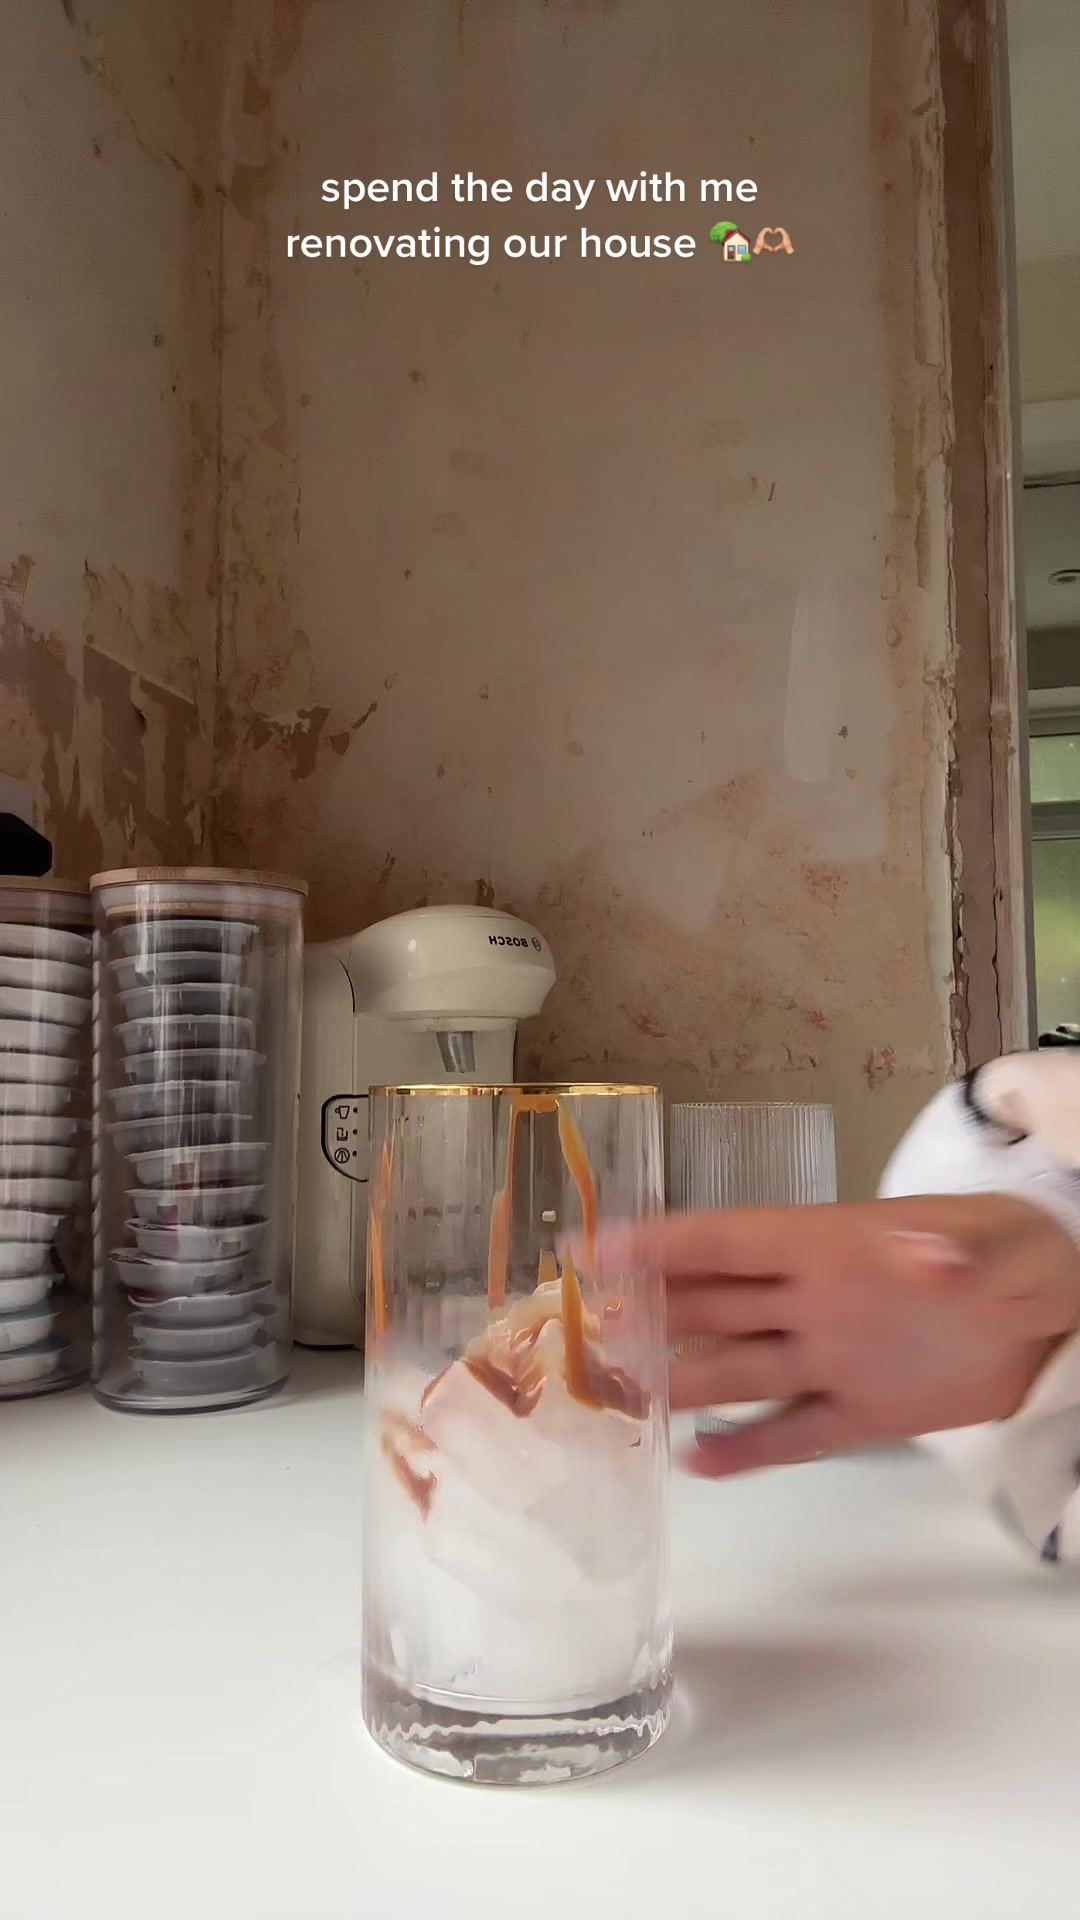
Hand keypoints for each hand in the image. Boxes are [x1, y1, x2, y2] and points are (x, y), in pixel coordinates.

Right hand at [595, 1194, 1079, 1475]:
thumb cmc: (1021, 1251)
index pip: (729, 1242)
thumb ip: (957, 1249)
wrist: (1058, 1310)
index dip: (660, 1244)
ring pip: (738, 1370)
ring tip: (614, 1393)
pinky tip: (695, 1460)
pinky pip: (794, 1433)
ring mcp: (834, 1358)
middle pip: (712, 1306)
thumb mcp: (997, 1241)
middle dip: (644, 1312)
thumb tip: (925, 1257)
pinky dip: (747, 1448)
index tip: (593, 1248)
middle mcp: (815, 1300)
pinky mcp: (865, 1413)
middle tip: (576, 1328)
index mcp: (832, 1245)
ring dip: (679, 1379)